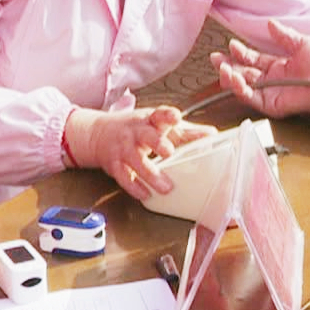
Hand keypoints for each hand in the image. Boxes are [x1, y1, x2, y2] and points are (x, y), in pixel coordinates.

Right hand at [64, 106, 216, 199]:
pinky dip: (135, 187)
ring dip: (151, 174)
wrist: (98, 134)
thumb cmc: (136, 129)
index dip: (167, 115)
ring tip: (166, 187)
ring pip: (136, 161)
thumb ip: (185, 131)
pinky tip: (146, 195)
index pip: (159, 114)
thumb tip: (212, 135)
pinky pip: (123, 177)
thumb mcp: (159, 125)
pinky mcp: (114, 164)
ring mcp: (123, 148)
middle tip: (169, 152)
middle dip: (157, 143)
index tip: (176, 117)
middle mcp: (136, 132)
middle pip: (146, 136)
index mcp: (150, 120)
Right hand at [210, 19, 309, 117]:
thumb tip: (269, 23)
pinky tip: (234, 79)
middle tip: (215, 58)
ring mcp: (270, 93)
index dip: (241, 53)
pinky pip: (251, 98)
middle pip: (243, 73)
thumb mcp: (301, 43)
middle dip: (227, 66)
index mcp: (277, 66)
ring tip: (222, 68)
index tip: (231, 45)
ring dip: (230, 77)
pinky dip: (240, 90)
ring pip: (244, 86)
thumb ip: (283, 35)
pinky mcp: (271, 105)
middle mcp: (271, 80)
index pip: (252, 60)